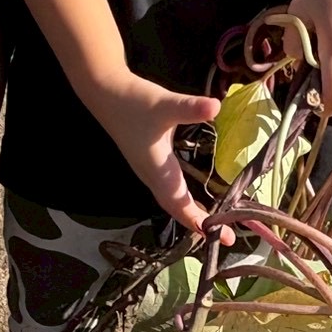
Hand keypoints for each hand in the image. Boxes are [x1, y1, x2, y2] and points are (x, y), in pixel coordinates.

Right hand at [85, 69, 233, 242]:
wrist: (105, 93)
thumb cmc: (134, 102)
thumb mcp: (165, 104)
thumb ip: (190, 108)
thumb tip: (215, 106)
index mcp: (158, 171)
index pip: (181, 205)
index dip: (200, 221)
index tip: (221, 235)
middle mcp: (153, 177)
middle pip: (177, 210)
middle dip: (200, 224)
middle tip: (227, 237)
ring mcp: (149, 173)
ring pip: (172, 203)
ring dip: (191, 215)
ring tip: (215, 225)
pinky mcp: (149, 165)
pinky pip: (169, 191)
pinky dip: (184, 200)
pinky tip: (195, 198)